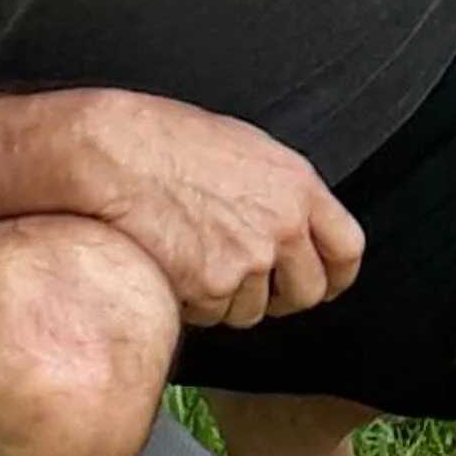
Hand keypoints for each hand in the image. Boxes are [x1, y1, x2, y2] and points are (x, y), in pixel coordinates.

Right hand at [71, 93, 363, 327]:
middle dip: (279, 297)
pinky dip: (190, 303)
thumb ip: (278, 191)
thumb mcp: (243, 150)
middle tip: (245, 284)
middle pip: (307, 292)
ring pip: (251, 309)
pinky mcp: (211, 286)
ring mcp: (249, 259)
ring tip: (190, 256)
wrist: (109, 152)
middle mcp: (282, 225)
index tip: (322, 283)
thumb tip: (292, 222)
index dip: (335, 274)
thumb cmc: (162, 141)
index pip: (347, 249)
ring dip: (226, 298)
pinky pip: (210, 314)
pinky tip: (169, 265)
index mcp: (298, 186)